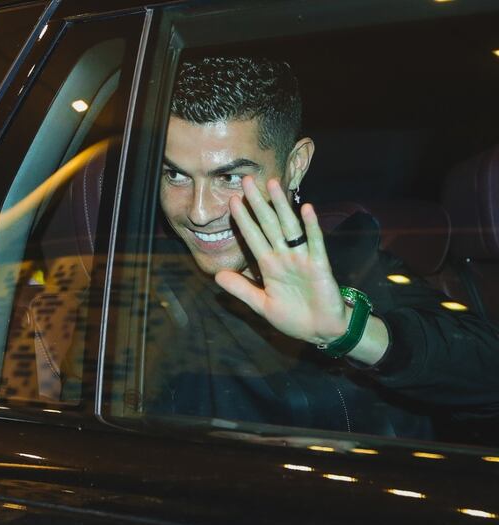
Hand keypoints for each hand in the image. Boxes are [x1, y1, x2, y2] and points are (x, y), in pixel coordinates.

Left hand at [215, 177, 347, 344]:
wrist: (321, 331)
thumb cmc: (294, 317)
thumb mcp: (262, 305)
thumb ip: (241, 290)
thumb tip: (217, 276)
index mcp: (269, 266)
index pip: (252, 237)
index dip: (243, 220)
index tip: (232, 201)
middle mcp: (284, 256)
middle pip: (268, 224)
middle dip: (258, 203)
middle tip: (247, 180)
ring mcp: (301, 258)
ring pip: (289, 227)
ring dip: (281, 206)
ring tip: (273, 184)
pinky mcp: (319, 265)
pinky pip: (314, 242)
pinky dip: (311, 226)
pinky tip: (306, 209)